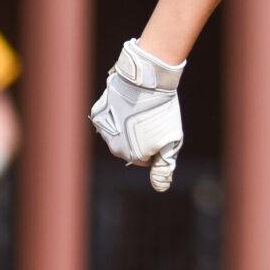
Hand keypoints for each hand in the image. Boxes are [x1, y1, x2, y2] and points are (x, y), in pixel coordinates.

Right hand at [89, 38, 185, 191]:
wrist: (145, 81)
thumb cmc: (162, 111)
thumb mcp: (172, 140)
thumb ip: (165, 166)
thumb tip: (161, 188)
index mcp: (133, 157)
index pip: (146, 160)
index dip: (157, 146)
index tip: (161, 129)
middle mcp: (114, 148)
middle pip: (130, 148)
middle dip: (140, 138)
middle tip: (151, 119)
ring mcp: (104, 131)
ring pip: (118, 134)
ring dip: (127, 126)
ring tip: (139, 110)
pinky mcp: (97, 114)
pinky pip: (108, 120)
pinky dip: (117, 114)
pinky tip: (127, 104)